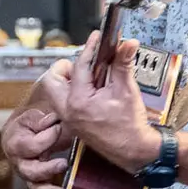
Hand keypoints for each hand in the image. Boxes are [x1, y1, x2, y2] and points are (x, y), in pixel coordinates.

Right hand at [3, 106, 71, 188]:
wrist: (23, 134)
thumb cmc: (30, 124)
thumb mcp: (32, 116)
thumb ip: (39, 118)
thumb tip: (49, 121)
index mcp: (14, 143)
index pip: (30, 145)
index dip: (47, 137)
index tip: (59, 127)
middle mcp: (19, 163)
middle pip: (29, 171)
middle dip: (46, 170)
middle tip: (64, 164)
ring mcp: (28, 176)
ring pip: (35, 187)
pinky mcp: (37, 183)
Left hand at [63, 33, 159, 173]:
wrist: (134, 150)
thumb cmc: (130, 126)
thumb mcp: (127, 90)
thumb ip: (124, 64)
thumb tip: (127, 44)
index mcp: (79, 101)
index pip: (79, 66)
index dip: (89, 48)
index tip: (96, 38)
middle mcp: (69, 111)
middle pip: (53, 79)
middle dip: (66, 67)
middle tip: (84, 62)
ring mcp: (69, 118)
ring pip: (56, 92)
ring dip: (68, 80)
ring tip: (89, 75)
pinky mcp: (73, 123)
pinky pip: (64, 102)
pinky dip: (73, 91)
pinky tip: (92, 89)